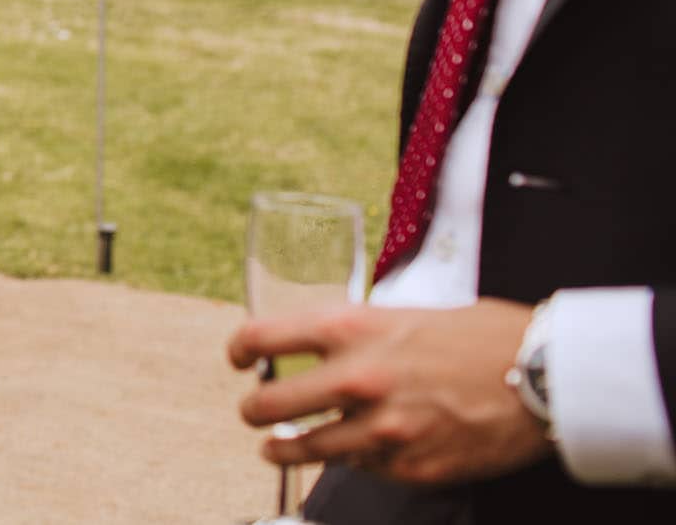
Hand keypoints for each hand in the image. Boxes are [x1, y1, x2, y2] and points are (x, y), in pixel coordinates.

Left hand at [228, 300, 552, 487]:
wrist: (543, 375)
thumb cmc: (479, 335)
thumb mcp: (404, 313)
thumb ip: (356, 333)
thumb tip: (320, 344)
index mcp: (350, 328)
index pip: (261, 338)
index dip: (239, 349)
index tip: (237, 358)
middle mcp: (356, 379)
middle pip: (266, 405)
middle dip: (253, 411)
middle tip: (253, 412)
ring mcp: (381, 430)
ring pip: (304, 449)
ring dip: (283, 450)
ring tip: (276, 448)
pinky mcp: (408, 468)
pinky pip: (361, 468)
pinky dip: (356, 460)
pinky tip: (362, 449)